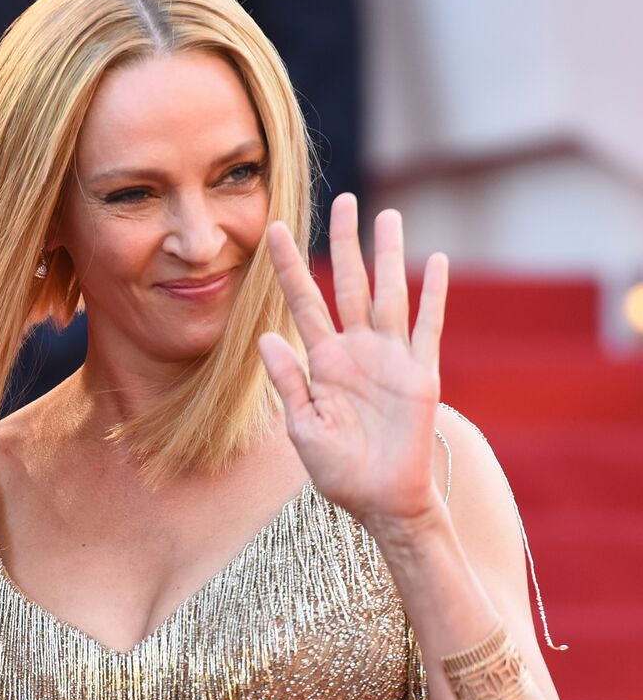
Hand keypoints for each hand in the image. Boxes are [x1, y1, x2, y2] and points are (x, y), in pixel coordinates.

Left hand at [257, 194, 448, 532]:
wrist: (381, 501)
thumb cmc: (339, 471)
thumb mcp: (302, 428)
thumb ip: (287, 382)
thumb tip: (263, 336)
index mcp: (323, 362)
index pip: (303, 302)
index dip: (287, 266)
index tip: (271, 229)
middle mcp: (356, 351)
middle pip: (350, 284)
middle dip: (344, 242)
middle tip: (343, 198)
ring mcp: (390, 359)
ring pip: (389, 294)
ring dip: (388, 255)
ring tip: (386, 216)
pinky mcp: (421, 374)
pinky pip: (427, 328)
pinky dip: (433, 295)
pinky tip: (436, 261)